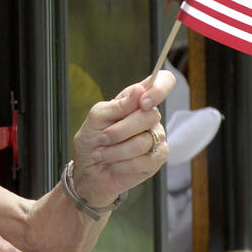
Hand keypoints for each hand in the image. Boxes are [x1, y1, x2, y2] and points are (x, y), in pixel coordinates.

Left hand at [71, 71, 175, 205]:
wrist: (87, 170)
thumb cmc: (91, 140)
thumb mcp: (97, 118)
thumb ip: (118, 105)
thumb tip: (139, 91)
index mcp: (136, 99)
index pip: (163, 81)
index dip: (159, 88)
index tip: (143, 102)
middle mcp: (150, 116)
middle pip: (151, 115)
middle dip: (120, 130)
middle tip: (103, 138)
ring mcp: (156, 137)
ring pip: (144, 141)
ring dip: (117, 150)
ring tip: (103, 154)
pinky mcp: (157, 159)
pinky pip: (147, 160)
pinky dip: (124, 164)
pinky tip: (114, 164)